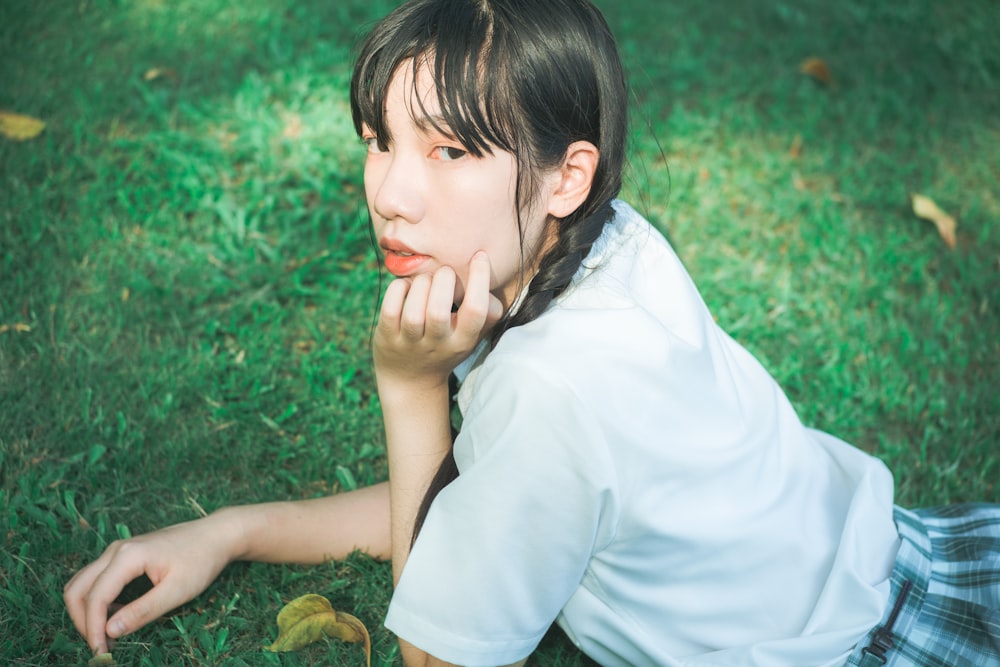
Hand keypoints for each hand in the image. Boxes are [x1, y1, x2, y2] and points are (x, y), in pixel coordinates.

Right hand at [63, 515, 236, 654]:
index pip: (95, 597)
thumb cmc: (201, 561)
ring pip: (83, 583)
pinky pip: (97, 579)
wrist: (216, 535)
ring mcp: (118, 550)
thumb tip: (109, 632)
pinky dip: (97, 600)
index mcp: (127, 556)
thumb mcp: (177, 591)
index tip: (101, 652)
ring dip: (87, 610)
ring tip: (107, 634)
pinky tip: (118, 615)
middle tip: (100, 645)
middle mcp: (116, 550)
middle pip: (77, 589)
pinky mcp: (124, 554)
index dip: (92, 628)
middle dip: (82, 621)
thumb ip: (142, 611)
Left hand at [374, 251, 502, 390]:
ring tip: (426, 279)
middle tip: (445, 272)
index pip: (476, 311)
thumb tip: (490, 278)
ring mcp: (410, 343)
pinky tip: (406, 286)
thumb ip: (489, 313)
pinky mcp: (387, 337)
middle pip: (439, 311)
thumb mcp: (472, 336)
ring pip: (414, 312)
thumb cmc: (446, 347)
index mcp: (463, 341)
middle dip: (443, 281)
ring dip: (421, 285)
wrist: (410, 381)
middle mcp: (437, 345)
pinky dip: (399, 289)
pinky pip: (390, 309)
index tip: (478, 256)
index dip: (479, 280)